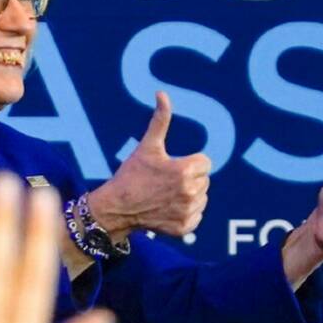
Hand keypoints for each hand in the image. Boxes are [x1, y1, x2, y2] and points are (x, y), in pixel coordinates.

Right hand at [89, 91, 210, 239]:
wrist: (116, 207)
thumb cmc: (132, 174)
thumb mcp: (148, 146)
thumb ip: (160, 120)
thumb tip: (162, 93)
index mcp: (186, 170)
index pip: (206, 162)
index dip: (190, 162)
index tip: (172, 167)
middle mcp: (190, 192)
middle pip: (204, 180)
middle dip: (189, 179)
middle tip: (166, 181)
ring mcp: (188, 212)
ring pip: (202, 198)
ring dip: (189, 196)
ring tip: (166, 195)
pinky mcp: (184, 228)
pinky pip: (197, 216)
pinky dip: (186, 214)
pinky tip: (168, 209)